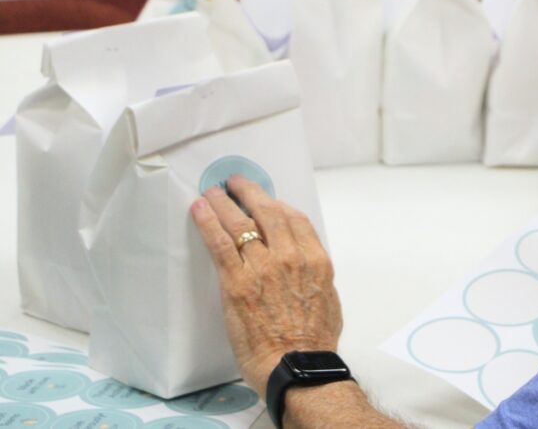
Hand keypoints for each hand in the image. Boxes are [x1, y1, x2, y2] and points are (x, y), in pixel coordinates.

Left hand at [191, 176, 341, 397]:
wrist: (296, 365)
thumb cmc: (314, 342)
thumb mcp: (328, 299)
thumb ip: (315, 276)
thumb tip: (303, 268)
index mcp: (315, 260)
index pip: (295, 219)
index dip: (277, 204)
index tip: (266, 199)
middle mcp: (290, 256)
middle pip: (267, 212)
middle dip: (249, 192)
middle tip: (235, 183)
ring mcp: (263, 267)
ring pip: (241, 222)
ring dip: (223, 203)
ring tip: (212, 193)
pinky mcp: (237, 282)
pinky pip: (220, 244)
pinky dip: (208, 223)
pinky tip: (199, 211)